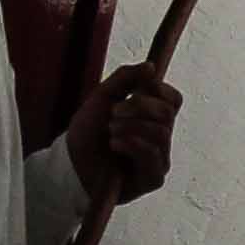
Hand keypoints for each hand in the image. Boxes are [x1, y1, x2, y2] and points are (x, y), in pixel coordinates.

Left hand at [82, 63, 179, 199]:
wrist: (70, 164)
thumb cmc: (88, 134)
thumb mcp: (103, 97)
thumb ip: (126, 78)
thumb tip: (151, 66)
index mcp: (152, 118)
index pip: (174, 100)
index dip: (158, 90)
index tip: (135, 91)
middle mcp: (160, 138)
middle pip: (167, 113)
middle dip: (138, 108)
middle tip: (114, 113)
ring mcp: (159, 159)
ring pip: (161, 133)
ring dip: (130, 127)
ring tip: (111, 132)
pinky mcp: (153, 178)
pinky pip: (153, 155)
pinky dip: (132, 144)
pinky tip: (114, 145)